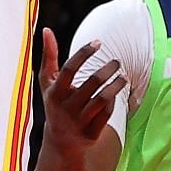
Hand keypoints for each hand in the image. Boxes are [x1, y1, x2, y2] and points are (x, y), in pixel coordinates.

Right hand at [37, 30, 124, 156]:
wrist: (60, 141)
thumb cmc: (54, 102)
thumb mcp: (47, 82)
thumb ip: (48, 56)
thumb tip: (46, 29)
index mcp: (54, 92)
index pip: (70, 69)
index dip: (84, 53)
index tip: (98, 42)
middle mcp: (66, 107)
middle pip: (92, 83)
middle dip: (107, 69)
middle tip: (117, 61)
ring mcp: (78, 122)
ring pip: (103, 99)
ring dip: (116, 85)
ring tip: (123, 76)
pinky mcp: (90, 134)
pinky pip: (106, 114)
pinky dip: (113, 101)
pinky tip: (117, 92)